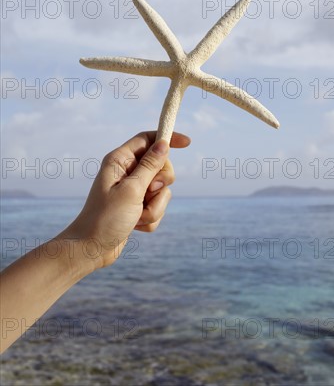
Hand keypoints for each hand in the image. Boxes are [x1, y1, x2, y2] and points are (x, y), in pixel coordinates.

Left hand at [60, 131, 189, 268]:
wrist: (91, 249)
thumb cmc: (106, 218)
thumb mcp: (131, 190)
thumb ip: (150, 166)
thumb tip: (163, 143)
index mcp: (120, 161)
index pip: (147, 139)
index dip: (167, 138)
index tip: (187, 143)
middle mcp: (126, 172)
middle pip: (160, 166)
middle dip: (160, 184)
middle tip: (149, 193)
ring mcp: (132, 190)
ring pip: (162, 190)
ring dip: (154, 206)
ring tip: (137, 216)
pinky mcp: (137, 206)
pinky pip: (157, 206)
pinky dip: (150, 218)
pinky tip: (135, 226)